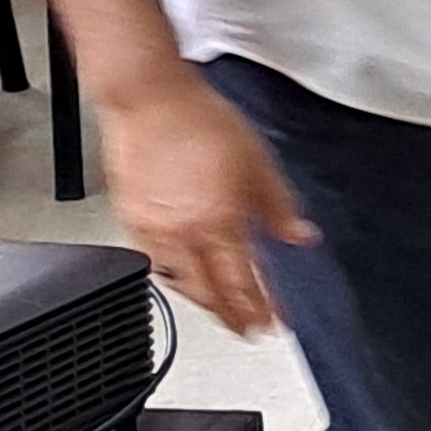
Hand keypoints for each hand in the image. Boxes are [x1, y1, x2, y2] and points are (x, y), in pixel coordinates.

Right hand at [101, 72, 312, 335]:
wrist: (150, 100)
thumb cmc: (201, 122)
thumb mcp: (259, 163)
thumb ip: (279, 208)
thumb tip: (300, 237)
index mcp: (218, 222)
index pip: (243, 282)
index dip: (259, 308)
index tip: (272, 324)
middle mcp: (182, 234)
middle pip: (208, 291)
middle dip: (230, 315)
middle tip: (246, 330)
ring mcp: (152, 229)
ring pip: (178, 281)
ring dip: (201, 301)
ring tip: (218, 310)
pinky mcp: (130, 218)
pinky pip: (153, 261)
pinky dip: (172, 276)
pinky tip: (181, 274)